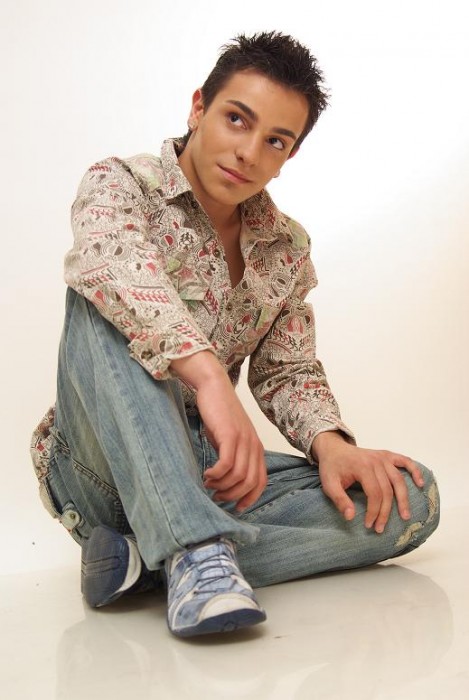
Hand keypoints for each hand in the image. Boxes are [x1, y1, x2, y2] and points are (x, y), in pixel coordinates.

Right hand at [171, 352, 266, 510]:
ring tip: (208, 483)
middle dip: (233, 496)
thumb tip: (226, 480)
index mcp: (256, 448)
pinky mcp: (230, 434)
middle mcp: (254, 445)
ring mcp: (243, 440)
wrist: (213, 386)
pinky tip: (206, 474)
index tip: (235, 507)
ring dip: (222, 486)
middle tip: (216, 496)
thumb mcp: (230, 438)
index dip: (250, 498)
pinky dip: (216, 474)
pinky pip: (226, 464)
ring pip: (238, 476)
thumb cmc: (219, 413)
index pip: (261, 481)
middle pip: (250, 482)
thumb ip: (233, 456)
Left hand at [312, 432, 424, 532]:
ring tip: (405, 516)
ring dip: (403, 499)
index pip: (374, 494)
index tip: (370, 525)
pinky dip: (415, 471)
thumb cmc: (332, 467)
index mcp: (362, 467)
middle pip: (387, 490)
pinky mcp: (387, 455)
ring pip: (398, 480)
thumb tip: (351, 517)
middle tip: (381, 528)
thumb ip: (339, 500)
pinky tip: (420, 483)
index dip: (374, 512)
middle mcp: (375, 461)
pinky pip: (405, 461)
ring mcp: (382, 457)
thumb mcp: (328, 484)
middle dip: (385, 512)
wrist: (333, 449)